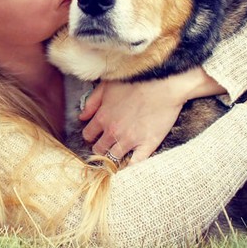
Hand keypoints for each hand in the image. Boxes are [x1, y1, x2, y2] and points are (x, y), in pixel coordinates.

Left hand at [79, 67, 225, 164]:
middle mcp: (113, 131)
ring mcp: (129, 140)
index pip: (88, 135)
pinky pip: (135, 164)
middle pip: (98, 149)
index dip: (91, 135)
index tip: (96, 135)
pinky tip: (128, 166)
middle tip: (106, 145)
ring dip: (112, 158)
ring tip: (116, 156)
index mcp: (102, 117)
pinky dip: (129, 167)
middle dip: (100, 148)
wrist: (165, 84)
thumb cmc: (136, 80)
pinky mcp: (147, 145)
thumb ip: (92, 102)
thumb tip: (82, 117)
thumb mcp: (107, 86)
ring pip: (113, 158)